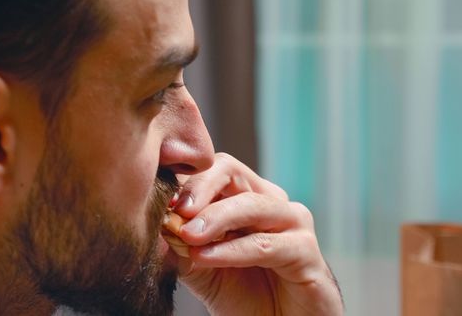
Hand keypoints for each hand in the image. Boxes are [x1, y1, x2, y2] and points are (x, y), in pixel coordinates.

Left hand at [172, 153, 342, 315]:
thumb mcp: (201, 267)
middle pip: (231, 171)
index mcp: (244, 196)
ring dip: (215, 217)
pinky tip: (205, 256)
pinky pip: (266, 245)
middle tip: (176, 210)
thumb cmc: (243, 293)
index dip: (184, 181)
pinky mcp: (307, 252)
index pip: (211, 169)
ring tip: (188, 234)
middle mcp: (270, 200)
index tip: (158, 199)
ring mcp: (292, 223)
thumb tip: (154, 228)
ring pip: (251, 204)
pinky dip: (232, 250)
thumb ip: (180, 247)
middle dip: (200, 187)